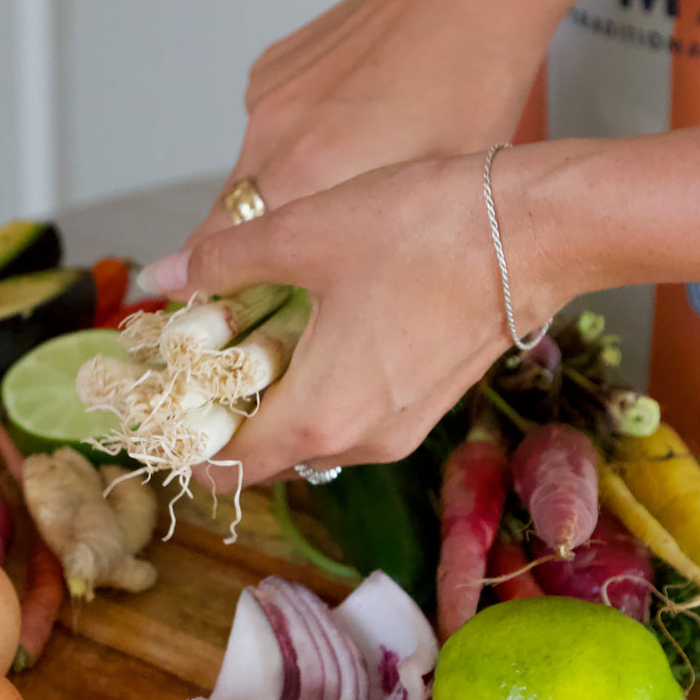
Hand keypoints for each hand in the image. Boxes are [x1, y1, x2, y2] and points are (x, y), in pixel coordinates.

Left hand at [154, 153, 568, 492]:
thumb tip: (162, 276)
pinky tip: (312, 326)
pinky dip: (320, 387)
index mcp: (320, 417)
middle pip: (268, 454)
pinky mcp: (428, 404)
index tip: (164, 400)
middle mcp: (360, 442)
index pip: (227, 469)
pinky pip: (352, 414)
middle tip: (199, 353)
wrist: (537, 230)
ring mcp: (401, 428)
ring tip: (251, 331)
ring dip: (276, 397)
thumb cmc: (423, 232)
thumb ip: (223, 262)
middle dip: (226, 415)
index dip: (185, 443)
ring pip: (313, 433)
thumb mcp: (304, 233)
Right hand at [182, 0, 559, 251]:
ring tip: (347, 177)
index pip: (223, 250)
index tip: (217, 302)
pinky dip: (296, 139)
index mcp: (309, 174)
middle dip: (256, 243)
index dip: (213, 283)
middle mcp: (273, 133)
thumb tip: (331, 279)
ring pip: (254, 167)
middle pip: (233, 214)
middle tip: (301, 256)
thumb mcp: (433, 193)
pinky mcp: (275, 64)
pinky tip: (349, 124)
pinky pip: (270, 123)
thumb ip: (368, 242)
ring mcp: (270, 93)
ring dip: (284, 187)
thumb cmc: (475, 86)